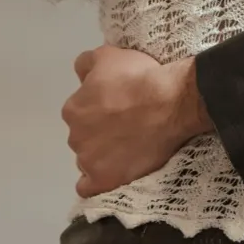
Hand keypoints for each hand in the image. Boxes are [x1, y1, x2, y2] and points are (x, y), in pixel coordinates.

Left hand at [63, 45, 209, 195]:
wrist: (170, 103)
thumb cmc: (139, 77)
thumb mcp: (109, 55)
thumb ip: (86, 64)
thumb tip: (80, 73)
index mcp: (74, 109)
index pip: (80, 111)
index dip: (99, 108)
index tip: (118, 105)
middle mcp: (75, 136)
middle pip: (84, 136)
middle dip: (100, 131)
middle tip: (127, 124)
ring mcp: (88, 161)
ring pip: (88, 159)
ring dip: (101, 154)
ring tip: (128, 147)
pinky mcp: (104, 180)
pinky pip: (88, 188)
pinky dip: (95, 182)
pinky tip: (110, 173)